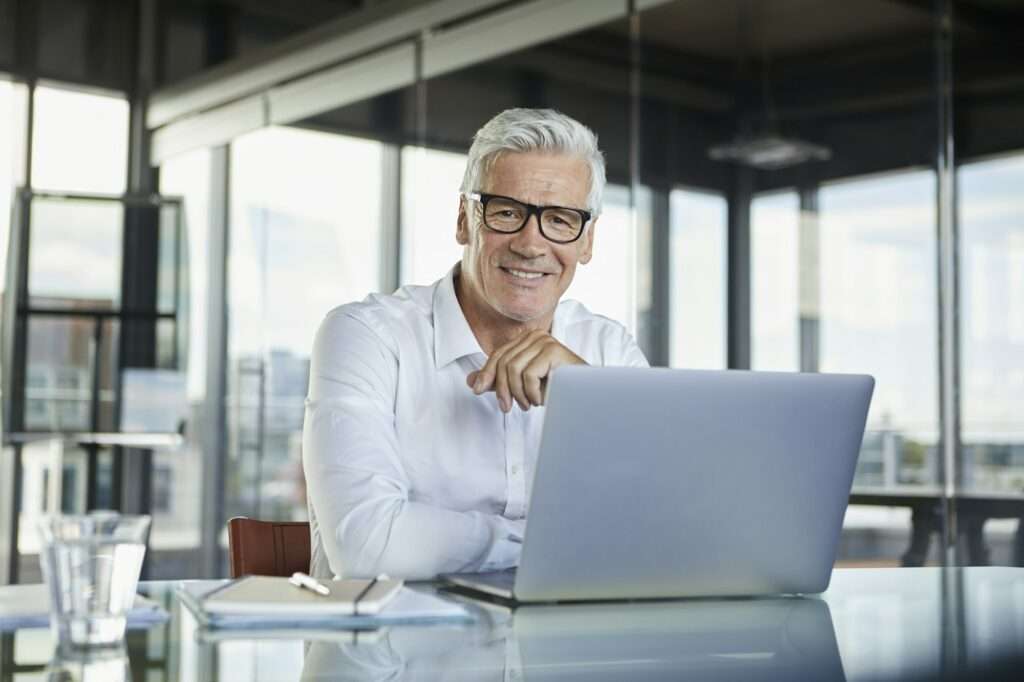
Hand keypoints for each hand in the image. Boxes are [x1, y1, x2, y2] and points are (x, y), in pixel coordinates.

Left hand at [466, 330, 585, 411]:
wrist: (584, 396)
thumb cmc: (557, 389)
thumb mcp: (522, 385)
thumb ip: (498, 381)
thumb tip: (471, 381)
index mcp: (527, 339)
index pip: (498, 355)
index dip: (486, 373)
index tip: (477, 390)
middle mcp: (536, 335)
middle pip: (504, 363)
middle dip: (503, 389)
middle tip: (508, 407)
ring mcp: (545, 341)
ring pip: (514, 370)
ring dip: (519, 394)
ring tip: (529, 404)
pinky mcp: (554, 351)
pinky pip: (528, 375)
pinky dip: (532, 393)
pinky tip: (542, 399)